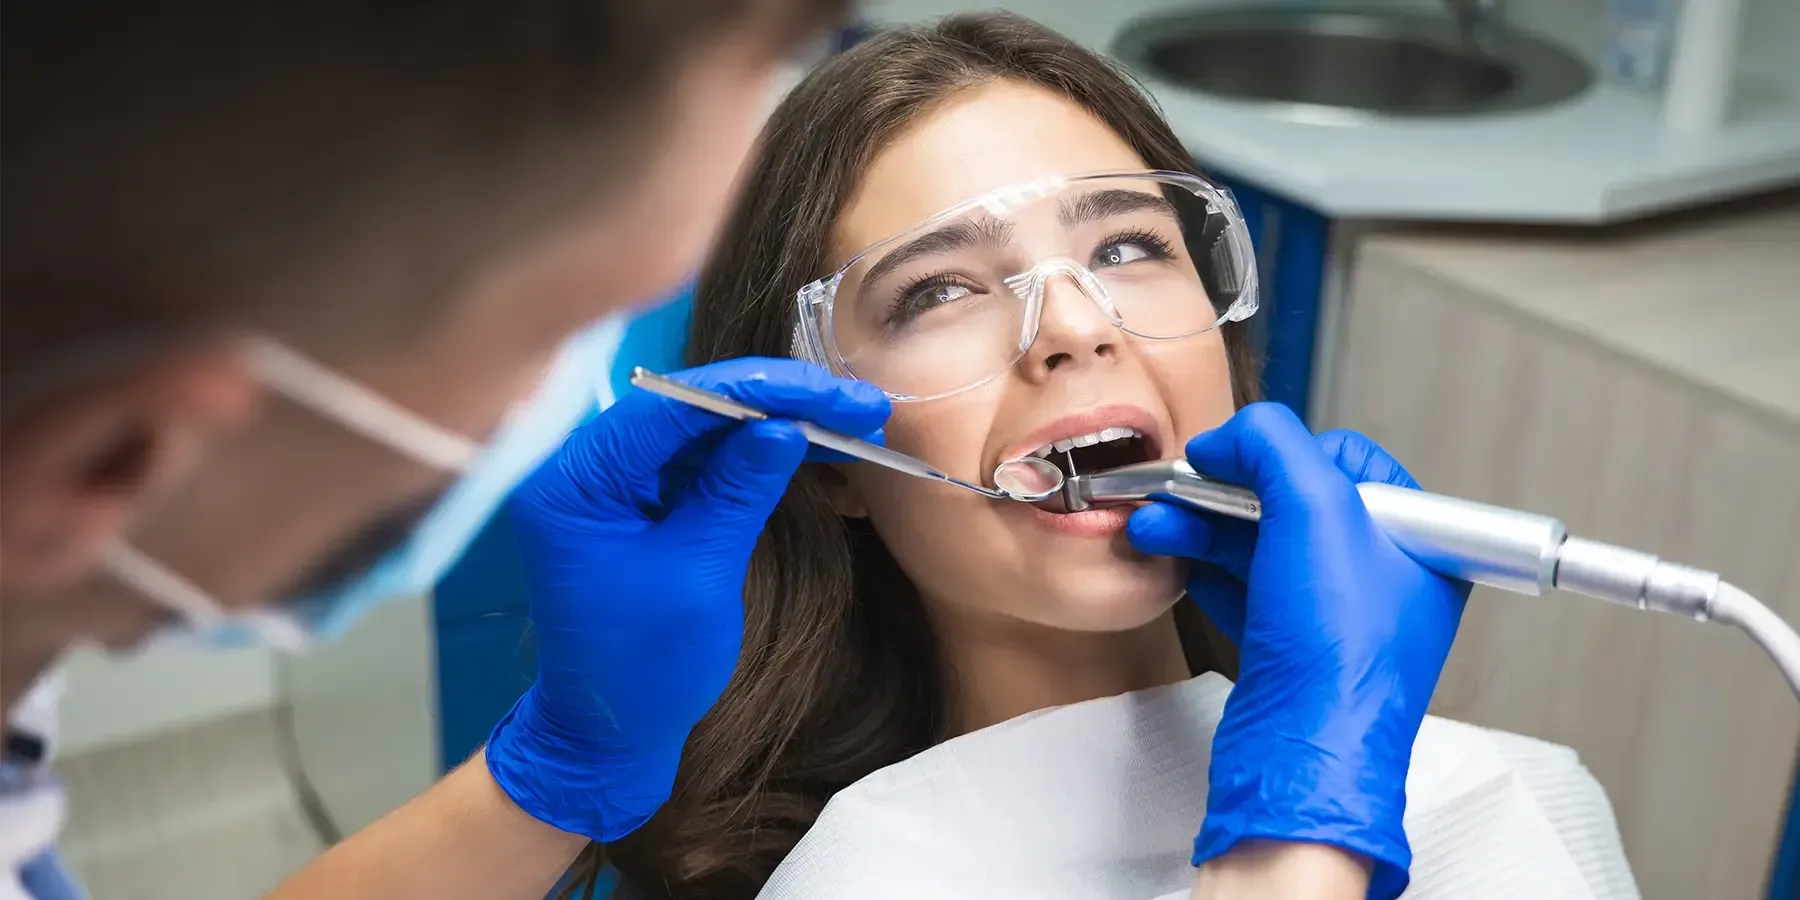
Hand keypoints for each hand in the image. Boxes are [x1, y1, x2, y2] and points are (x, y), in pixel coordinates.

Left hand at [484, 357, 888, 841]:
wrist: (607, 734)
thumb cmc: (643, 669)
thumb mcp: (699, 574)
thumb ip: (737, 490)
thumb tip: (784, 425)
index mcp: (575, 480)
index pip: (671, 405)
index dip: (758, 391)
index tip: (829, 392)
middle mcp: (583, 466)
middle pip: (688, 406)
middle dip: (774, 402)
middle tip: (855, 405)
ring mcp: (610, 481)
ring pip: (701, 427)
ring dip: (772, 422)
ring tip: (848, 419)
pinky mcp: (637, 500)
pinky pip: (698, 459)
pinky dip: (752, 453)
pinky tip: (808, 443)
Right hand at [1127, 403, 1468, 899]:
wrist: (1303, 757)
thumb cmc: (1336, 653)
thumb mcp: (1315, 510)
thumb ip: (1274, 445)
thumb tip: (1235, 435)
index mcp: (1415, 539)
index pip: (1345, 460)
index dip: (1280, 452)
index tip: (1227, 456)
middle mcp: (1382, 576)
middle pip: (1291, 502)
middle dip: (1223, 493)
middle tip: (1177, 490)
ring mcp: (1335, 617)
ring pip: (1260, 547)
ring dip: (1200, 528)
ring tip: (1155, 527)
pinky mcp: (1292, 651)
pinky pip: (1245, 591)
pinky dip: (1207, 571)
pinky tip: (1177, 563)